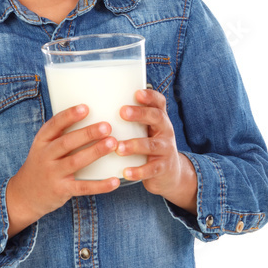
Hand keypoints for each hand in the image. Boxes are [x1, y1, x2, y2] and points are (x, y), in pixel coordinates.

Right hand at [6, 104, 120, 236]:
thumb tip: (93, 120)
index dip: (69, 116)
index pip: (54, 125)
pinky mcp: (61, 190)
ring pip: (75, 162)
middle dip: (87, 133)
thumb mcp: (43, 148)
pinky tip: (115, 181)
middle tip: (106, 126)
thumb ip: (61, 136)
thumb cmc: (42, 166)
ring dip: (95, 152)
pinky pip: (83, 187)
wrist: (24, 196)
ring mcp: (53, 174)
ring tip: (113, 144)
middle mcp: (45, 156)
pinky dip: (100, 185)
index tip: (85, 108)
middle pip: (67, 142)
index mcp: (41, 142)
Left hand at [117, 89, 197, 212]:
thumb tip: (98, 104)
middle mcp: (165, 131)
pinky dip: (138, 171)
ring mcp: (166, 149)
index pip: (159, 102)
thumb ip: (131, 119)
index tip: (137, 93)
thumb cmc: (149, 146)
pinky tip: (125, 172)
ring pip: (152, 145)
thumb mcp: (146, 130)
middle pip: (157, 118)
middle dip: (140, 114)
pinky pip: (151, 169)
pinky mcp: (163, 168)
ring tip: (119, 148)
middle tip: (122, 112)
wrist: (170, 174)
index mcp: (159, 119)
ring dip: (134, 145)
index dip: (150, 96)